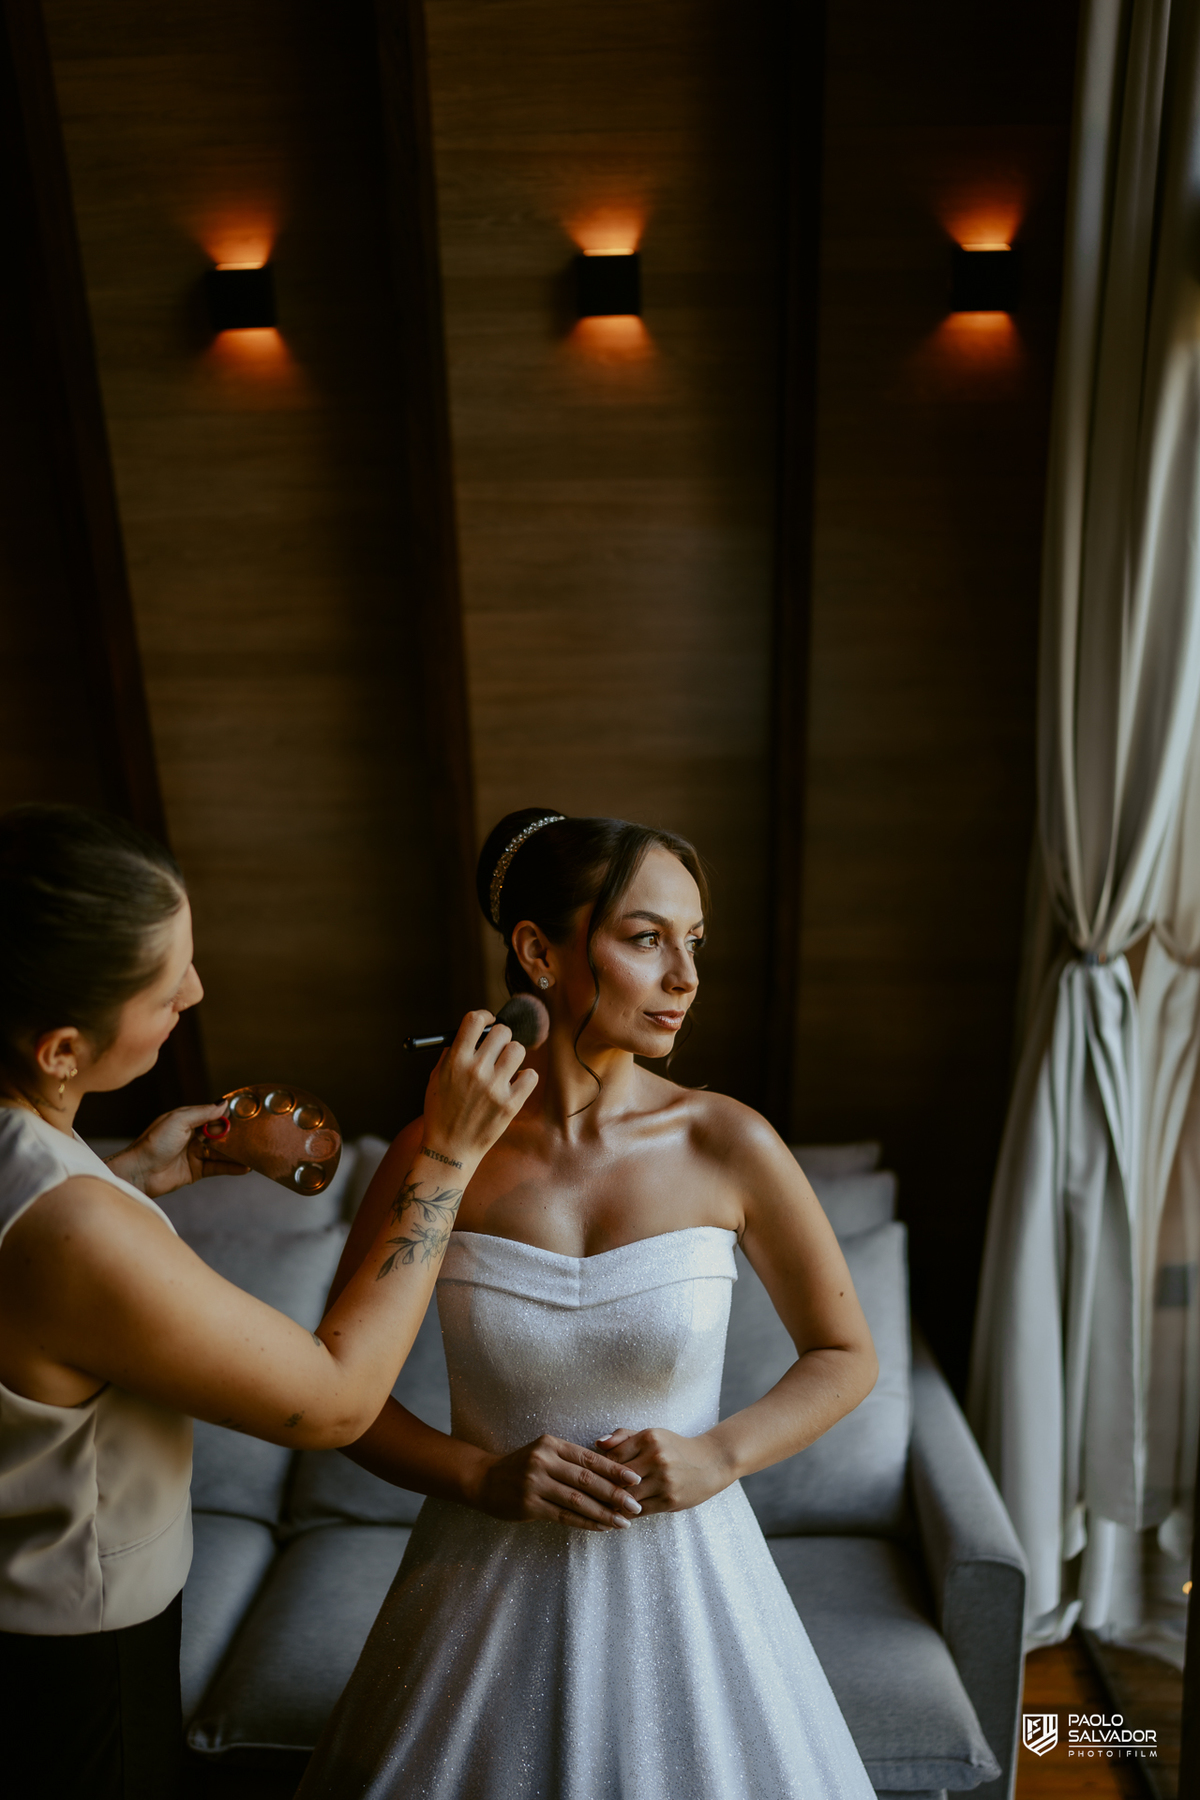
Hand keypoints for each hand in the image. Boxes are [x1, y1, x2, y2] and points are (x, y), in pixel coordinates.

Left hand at [106, 1104, 249, 1197]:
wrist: (139, 1172)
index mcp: (187, 1120)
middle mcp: (192, 1136)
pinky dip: (232, 1167)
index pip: (213, 1114)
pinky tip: (245, 1167)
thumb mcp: (179, 1120)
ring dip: (237, 1152)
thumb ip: (203, 1113)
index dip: (229, 1115)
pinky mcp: (196, 1171)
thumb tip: (224, 1103)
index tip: (248, 1114)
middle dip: (237, 1134)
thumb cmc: (154, 1143)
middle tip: (257, 1134)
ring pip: (221, 1151)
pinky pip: (218, 1167)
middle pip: (220, 1133)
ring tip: (255, 1152)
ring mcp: (195, 1154)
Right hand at [421, 1010, 537, 1164]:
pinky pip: (531, 1075)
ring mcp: (495, 1087)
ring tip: (506, 1068)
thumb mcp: (436, 1079)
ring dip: (513, 1056)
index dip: (484, 1015)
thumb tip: (471, 1033)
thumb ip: (452, 1053)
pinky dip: (525, 1077)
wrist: (449, 1149)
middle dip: (501, 1037)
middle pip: (501, 1031)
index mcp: (455, 1061)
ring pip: (518, 1050)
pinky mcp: (511, 1104)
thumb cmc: (441, 1113)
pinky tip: (515, 1084)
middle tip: (498, 1048)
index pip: (474, 1020)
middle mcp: (476, 1070)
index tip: (488, 1021)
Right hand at [471, 1433, 643, 1532]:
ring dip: (603, 1513)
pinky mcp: (529, 1505)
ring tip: (623, 1521)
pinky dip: (585, 1522)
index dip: (615, 1469)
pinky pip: (564, 1516)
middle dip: (615, 1494)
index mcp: (552, 1444)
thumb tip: (610, 1474)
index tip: (635, 1480)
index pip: (590, 1458)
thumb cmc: (521, 1466)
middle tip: (636, 1505)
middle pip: (587, 1479)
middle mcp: (544, 1461)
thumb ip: (571, 1460)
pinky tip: (601, 1527)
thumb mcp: (544, 1453)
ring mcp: (535, 1484)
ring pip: (578, 1500)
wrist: (484, 1480)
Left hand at [594, 1427, 733, 1514]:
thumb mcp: (651, 1435)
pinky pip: (640, 1511)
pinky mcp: (670, 1500)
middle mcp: (656, 1458)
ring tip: (602, 1506)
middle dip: (603, 1487)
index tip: (593, 1475)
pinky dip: (628, 1512)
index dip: (599, 1467)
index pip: (612, 1455)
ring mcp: (664, 1480)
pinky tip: (620, 1512)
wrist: (711, 1462)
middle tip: (590, 1495)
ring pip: (627, 1497)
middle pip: (617, 1478)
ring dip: (613, 1503)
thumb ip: (622, 1436)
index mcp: (649, 1438)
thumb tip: (597, 1444)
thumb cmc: (674, 1447)